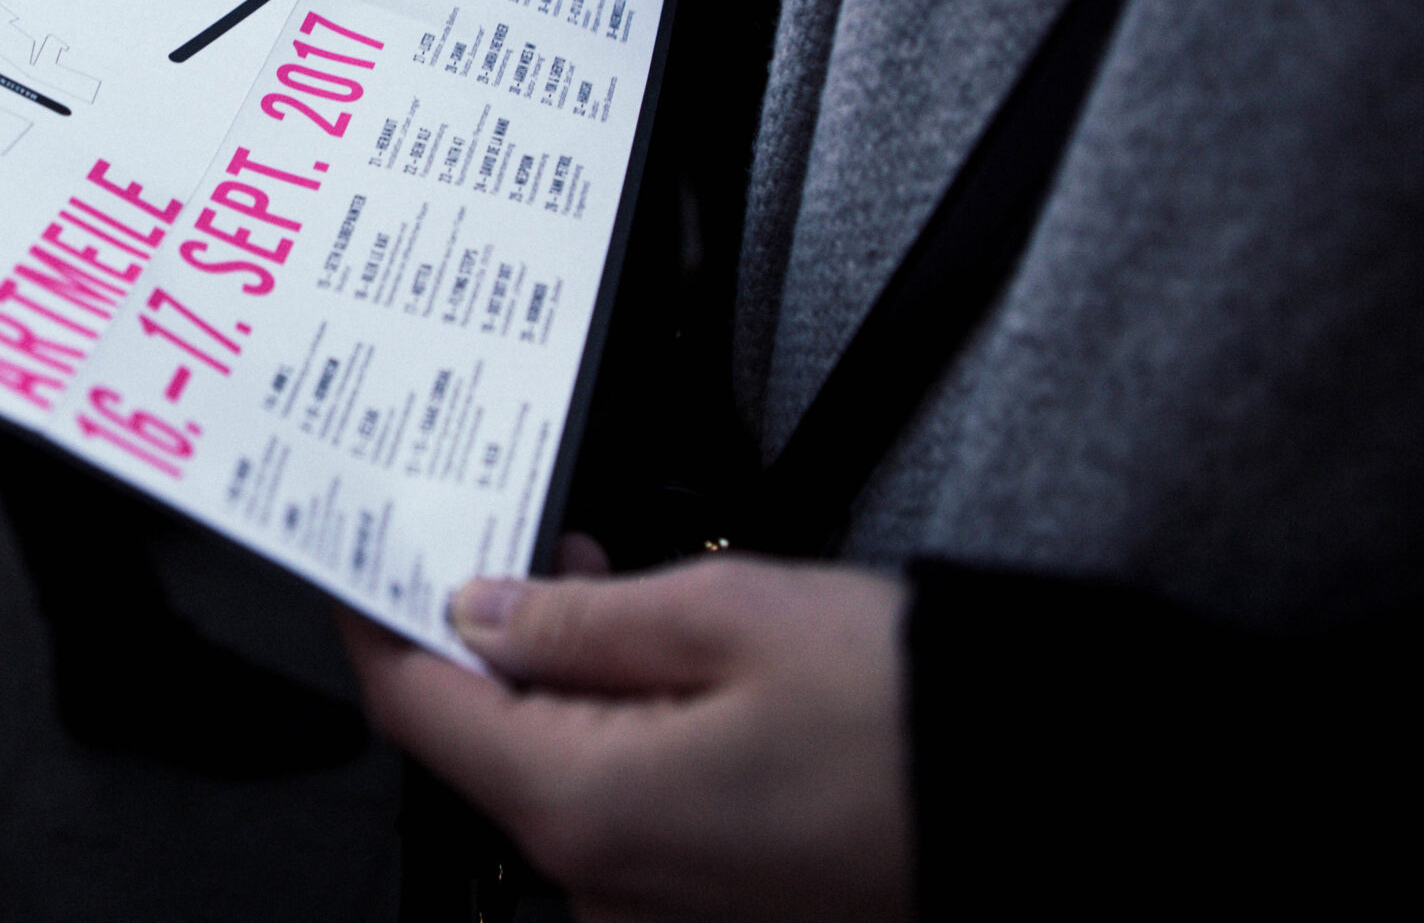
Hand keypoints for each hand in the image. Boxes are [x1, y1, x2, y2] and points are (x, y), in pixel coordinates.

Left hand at [341, 554, 909, 922]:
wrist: (1060, 808)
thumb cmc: (917, 717)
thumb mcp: (730, 614)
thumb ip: (581, 619)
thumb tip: (482, 611)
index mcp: (588, 811)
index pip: (422, 712)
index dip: (381, 623)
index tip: (362, 559)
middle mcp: (606, 888)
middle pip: (486, 745)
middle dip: (489, 637)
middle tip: (522, 539)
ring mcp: (659, 914)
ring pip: (556, 776)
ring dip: (561, 680)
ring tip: (610, 582)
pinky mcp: (712, 910)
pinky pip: (624, 814)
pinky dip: (619, 734)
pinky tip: (663, 666)